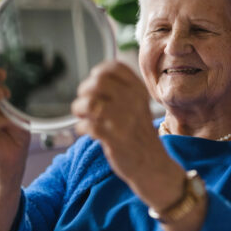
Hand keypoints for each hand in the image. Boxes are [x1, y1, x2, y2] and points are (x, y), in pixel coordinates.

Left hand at [71, 61, 169, 181]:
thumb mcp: (138, 104)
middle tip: (85, 104)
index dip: (98, 74)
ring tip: (83, 117)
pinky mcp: (114, 138)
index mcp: (138, 90)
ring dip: (79, 109)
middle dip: (84, 91)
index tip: (95, 86)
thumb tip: (90, 82)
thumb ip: (120, 90)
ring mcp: (124, 119)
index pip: (114, 67)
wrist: (151, 162)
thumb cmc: (138, 132)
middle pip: (98, 82)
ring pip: (89, 102)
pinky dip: (82, 128)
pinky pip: (87, 125)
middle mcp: (133, 101)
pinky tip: (88, 132)